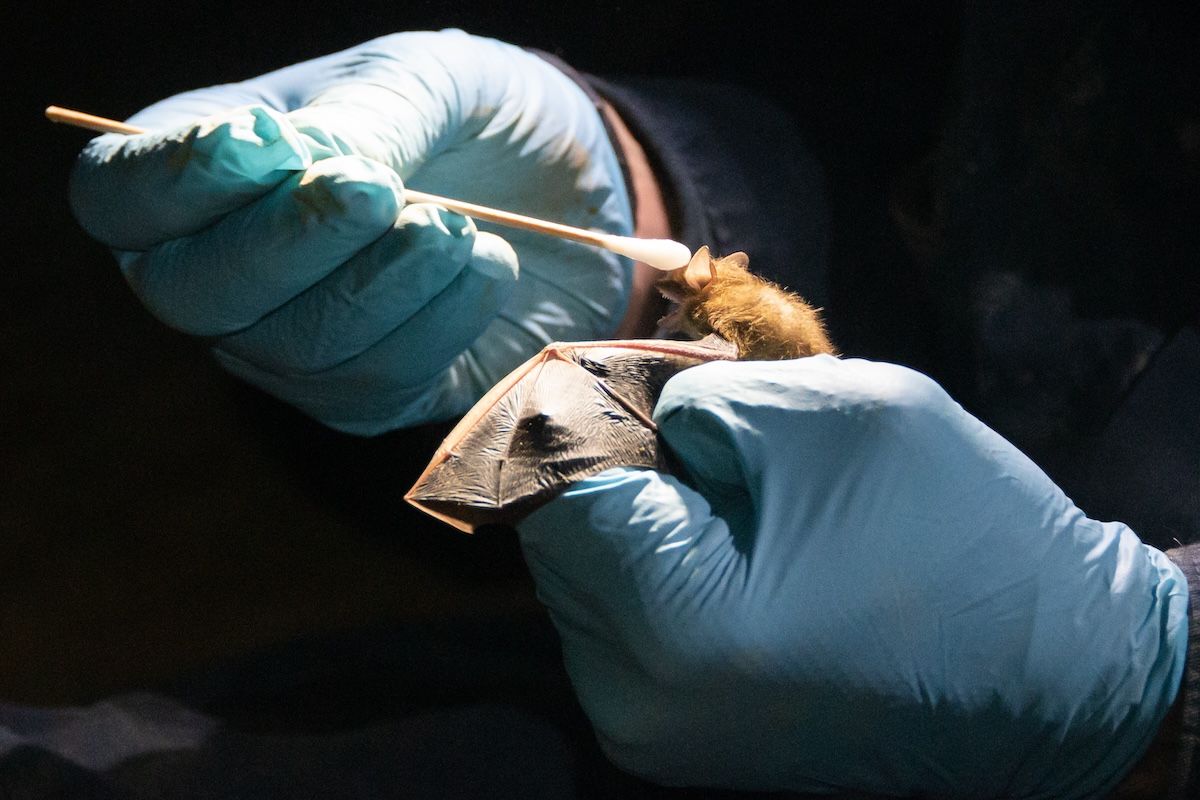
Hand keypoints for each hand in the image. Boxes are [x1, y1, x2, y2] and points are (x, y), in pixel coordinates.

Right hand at [69, 30, 633, 432]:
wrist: (568, 181)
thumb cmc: (471, 116)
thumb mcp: (422, 81)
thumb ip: (360, 120)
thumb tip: (305, 173)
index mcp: (207, 171)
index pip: (119, 197)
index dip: (177, 181)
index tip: (270, 144)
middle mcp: (228, 270)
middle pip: (192, 291)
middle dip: (290, 244)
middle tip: (378, 193)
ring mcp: (293, 345)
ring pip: (296, 346)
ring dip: (384, 282)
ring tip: (456, 224)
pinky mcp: (372, 394)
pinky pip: (381, 381)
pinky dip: (443, 319)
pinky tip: (491, 262)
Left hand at [517, 355, 1186, 796]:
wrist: (1052, 677)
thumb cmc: (958, 533)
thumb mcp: (834, 413)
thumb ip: (701, 398)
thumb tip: (636, 410)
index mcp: (670, 621)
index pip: (557, 484)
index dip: (581, 408)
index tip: (617, 366)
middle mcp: (634, 697)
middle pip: (560, 539)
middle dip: (609, 463)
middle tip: (680, 419)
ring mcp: (650, 731)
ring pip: (585, 581)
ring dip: (631, 516)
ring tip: (720, 483)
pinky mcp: (677, 739)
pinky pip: (622, 625)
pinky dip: (654, 567)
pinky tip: (726, 538)